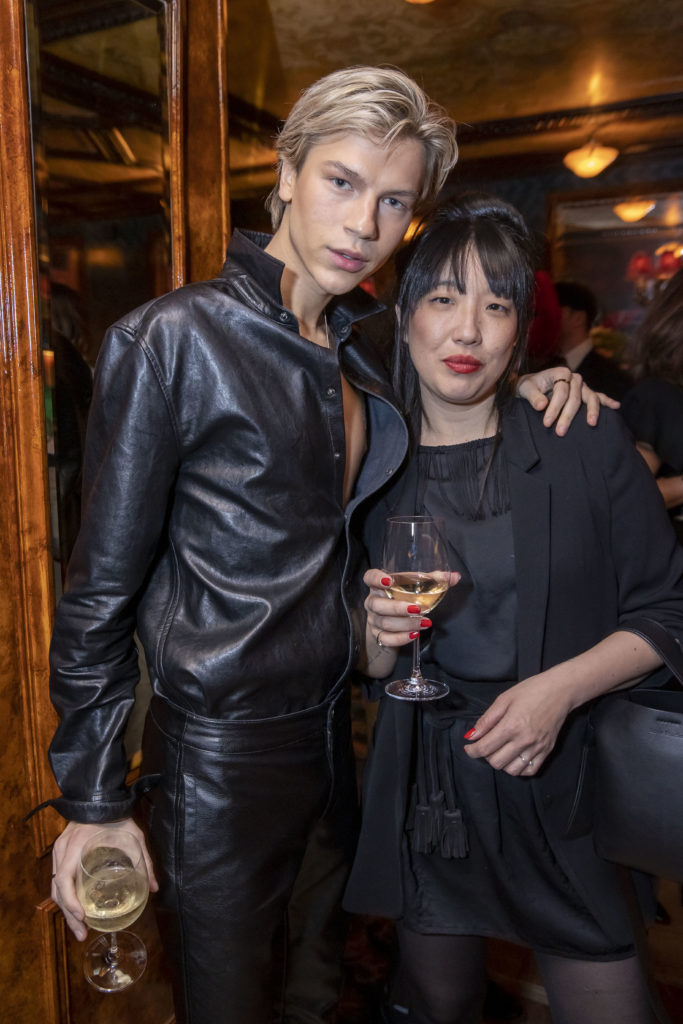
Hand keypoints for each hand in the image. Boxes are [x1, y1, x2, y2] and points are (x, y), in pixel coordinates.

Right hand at [51, 818, 157, 940]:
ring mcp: (58, 851)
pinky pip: (58, 879)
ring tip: (79, 928)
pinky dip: (65, 896)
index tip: (82, 916)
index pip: (63, 878)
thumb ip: (143, 860)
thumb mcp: (133, 835)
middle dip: (68, 915)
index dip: (70, 900)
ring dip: (65, 909)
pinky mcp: (61, 853)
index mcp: (75, 845)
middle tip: (81, 934)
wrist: (100, 797)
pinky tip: (75, 909)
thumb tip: (155, 888)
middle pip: (57, 888)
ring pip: (55, 886)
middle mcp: (62, 850)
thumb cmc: (116, 816)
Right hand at [362, 567, 460, 676]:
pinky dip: (400, 638)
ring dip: (406, 624)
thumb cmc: (403, 599)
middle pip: (378, 604)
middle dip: (397, 607)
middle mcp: (373, 601)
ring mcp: (373, 619)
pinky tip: (414, 635)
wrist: (390, 625)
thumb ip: (434, 580)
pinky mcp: (377, 635)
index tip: (388, 580)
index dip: (375, 578)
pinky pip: (385, 639)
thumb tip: (455, 576)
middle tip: (417, 609)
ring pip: (385, 622)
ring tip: (425, 623)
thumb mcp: (416, 588)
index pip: (369, 577)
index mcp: (379, 586)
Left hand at [463, 674, 571, 775]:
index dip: (472, 750)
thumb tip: (472, 736)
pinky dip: (519, 768)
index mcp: (511, 725)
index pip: (485, 748)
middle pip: (496, 762)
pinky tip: (515, 756)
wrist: (560, 690)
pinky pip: (530, 770)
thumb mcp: (504, 699)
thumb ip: (486, 720)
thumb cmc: (532, 690)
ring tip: (501, 750)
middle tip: (486, 744)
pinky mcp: (547, 751)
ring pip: (512, 770)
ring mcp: (537, 747)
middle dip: (486, 756)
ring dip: (502, 763)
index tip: (468, 747)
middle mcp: (524, 740)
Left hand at [517, 367, 619, 435]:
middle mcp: (574, 378)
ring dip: (592, 411)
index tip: (546, 423)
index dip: (554, 408)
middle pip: (575, 397)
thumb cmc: (528, 387)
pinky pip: (599, 397)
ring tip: (591, 423)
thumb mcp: (525, 389)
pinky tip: (616, 406)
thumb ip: (533, 396)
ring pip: (590, 397)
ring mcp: (582, 386)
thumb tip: (542, 405)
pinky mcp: (585, 393)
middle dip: (568, 416)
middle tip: (560, 432)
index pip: (561, 392)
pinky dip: (607, 402)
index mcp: (561, 373)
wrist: (531, 386)